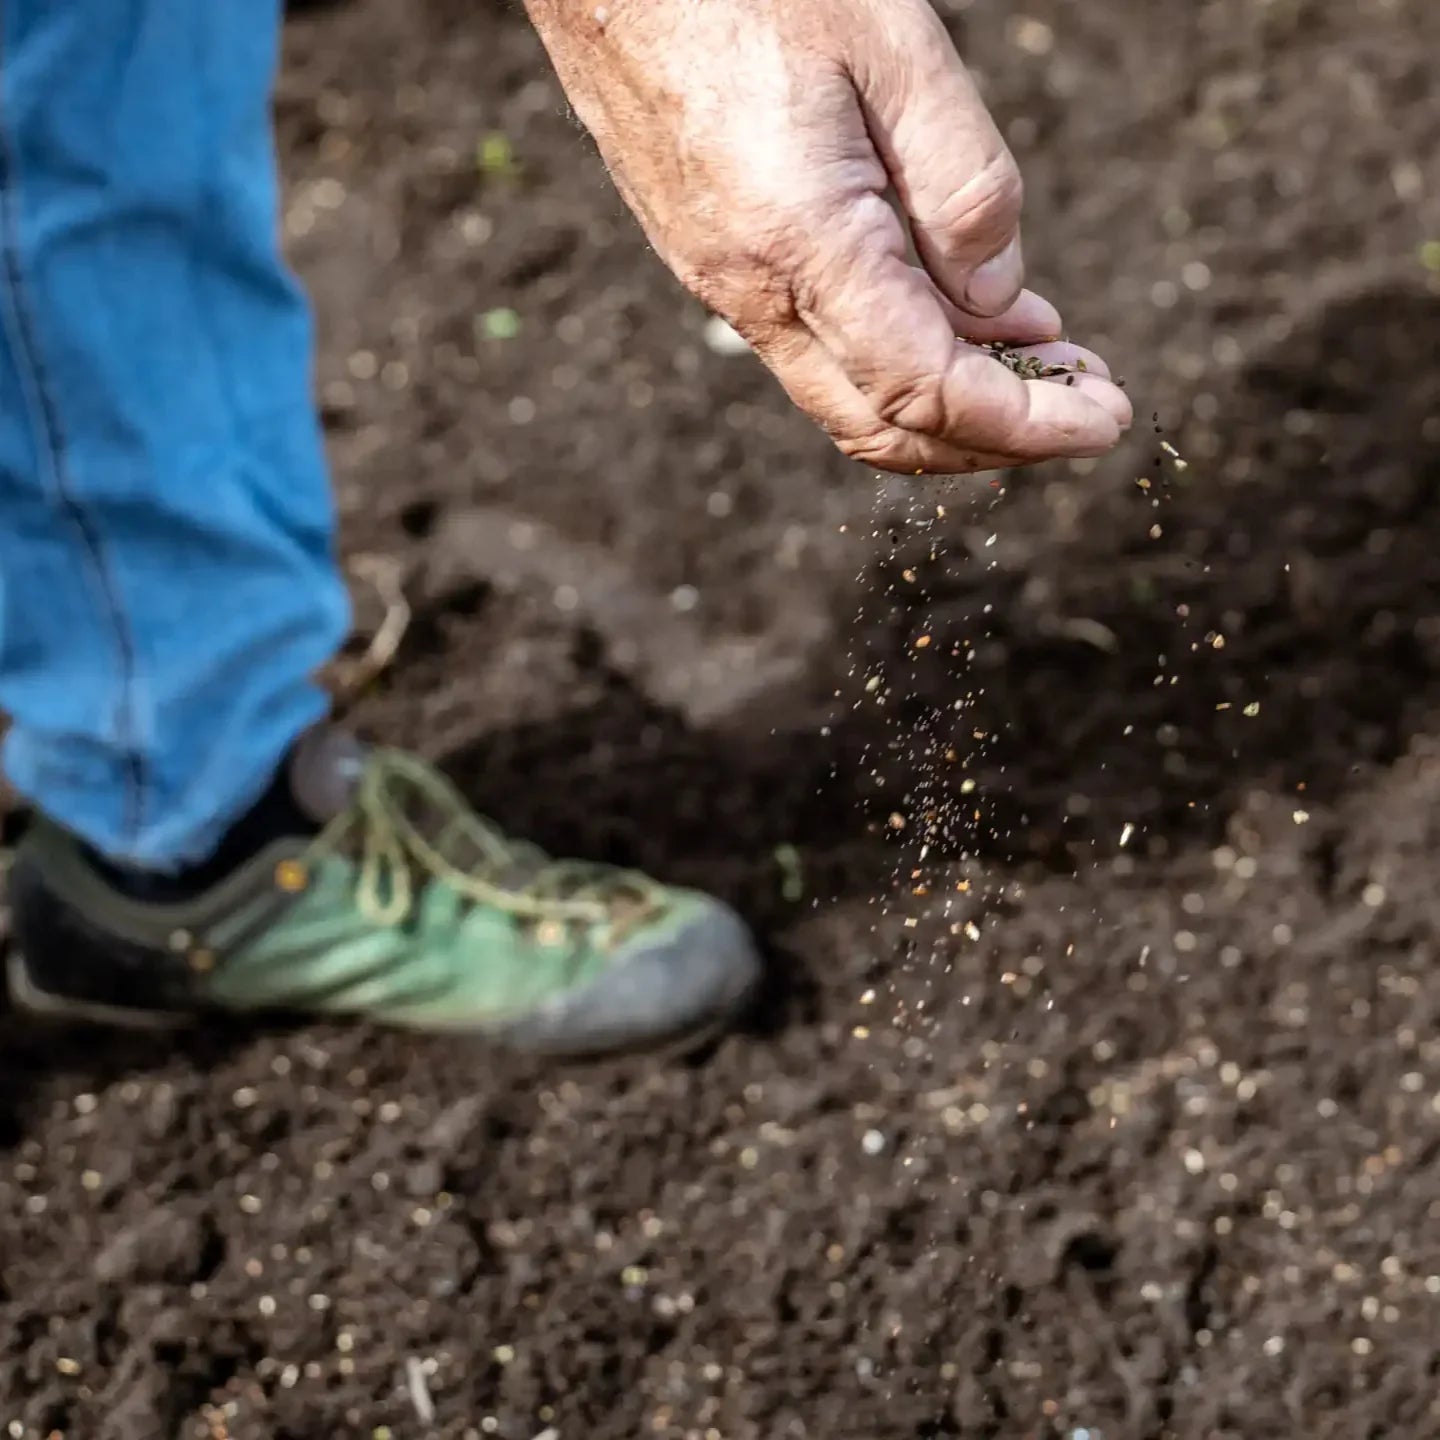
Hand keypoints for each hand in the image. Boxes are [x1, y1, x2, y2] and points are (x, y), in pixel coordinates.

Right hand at [525, 0, 1131, 474]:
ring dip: (952, 406)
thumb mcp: (893, 46)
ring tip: (1042, 358)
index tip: (1107, 421)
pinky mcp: (718, 263)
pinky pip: (820, 351)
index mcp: (805, 247)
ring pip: (851, 401)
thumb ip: (960, 184)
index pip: (930, 392)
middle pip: (885, 429)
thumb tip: (1001, 301)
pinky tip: (959, 313)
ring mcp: (728, 287)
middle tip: (1084, 402)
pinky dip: (901, 362)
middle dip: (996, 440)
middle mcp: (755, 294)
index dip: (1029, 426)